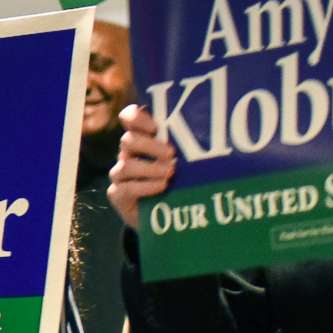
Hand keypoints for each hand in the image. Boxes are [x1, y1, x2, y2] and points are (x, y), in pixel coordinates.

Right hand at [107, 103, 177, 232]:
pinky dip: (145, 187)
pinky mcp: (118, 195)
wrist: (162, 215)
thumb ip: (189, 148)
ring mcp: (121, 175)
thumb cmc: (177, 181)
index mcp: (141, 139)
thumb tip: (213, 138)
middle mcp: (128, 154)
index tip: (155, 126)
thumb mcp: (184, 161)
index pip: (129, 118)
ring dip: (150, 168)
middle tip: (171, 154)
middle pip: (128, 140)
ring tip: (170, 174)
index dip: (137, 117)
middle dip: (150, 145)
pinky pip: (126, 188)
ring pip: (126, 165)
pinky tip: (162, 187)